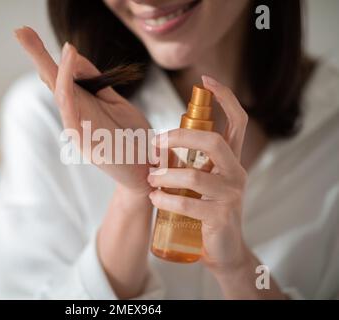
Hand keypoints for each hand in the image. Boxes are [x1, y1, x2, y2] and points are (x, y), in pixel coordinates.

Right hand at [15, 27, 151, 194]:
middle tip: (19, 30)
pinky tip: (63, 66)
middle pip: (53, 82)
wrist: (148, 171)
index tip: (29, 33)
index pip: (62, 77)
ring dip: (46, 65)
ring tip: (30, 39)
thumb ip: (96, 82)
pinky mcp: (84, 141)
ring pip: (59, 93)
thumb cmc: (133, 138)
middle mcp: (75, 117)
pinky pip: (72, 110)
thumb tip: (74, 56)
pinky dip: (67, 87)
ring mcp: (77, 129)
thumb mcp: (116, 101)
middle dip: (37, 55)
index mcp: (82, 107)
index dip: (48, 56)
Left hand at [148, 75, 250, 273]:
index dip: (225, 98)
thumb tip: (159, 143)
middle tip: (156, 144)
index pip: (237, 121)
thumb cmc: (206, 211)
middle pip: (214, 141)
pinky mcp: (220, 217)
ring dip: (166, 175)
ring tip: (151, 178)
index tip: (205, 81)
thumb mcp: (202, 181)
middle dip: (180, 137)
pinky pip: (188, 203)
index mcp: (232, 160)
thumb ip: (189, 162)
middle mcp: (236, 173)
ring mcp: (231, 195)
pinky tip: (155, 198)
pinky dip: (165, 199)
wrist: (222, 251)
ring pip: (196, 176)